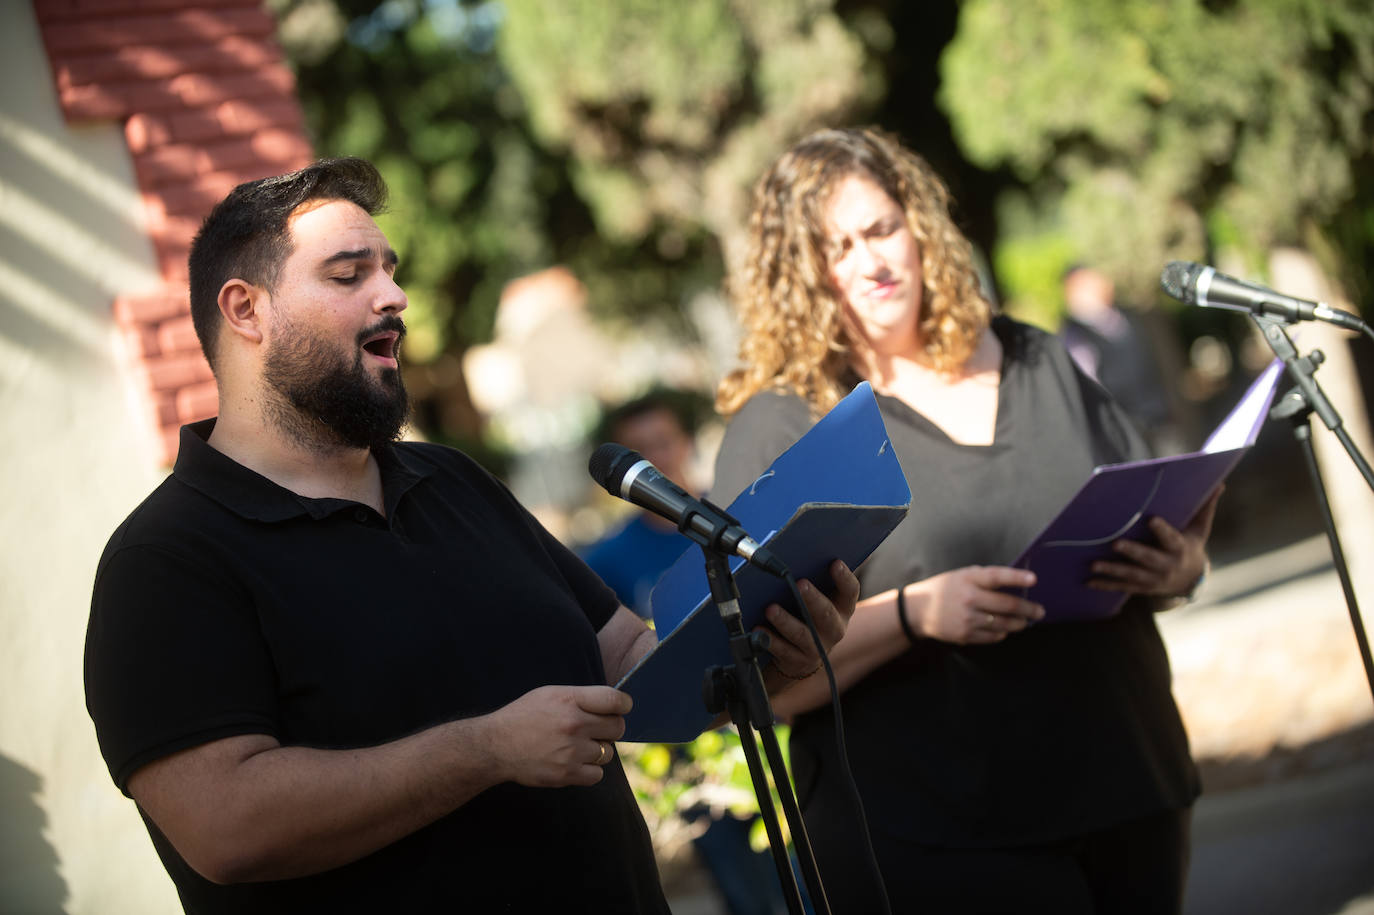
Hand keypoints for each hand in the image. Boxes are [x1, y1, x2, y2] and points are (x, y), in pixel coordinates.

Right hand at [488, 685, 630, 787]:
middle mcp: (574, 724)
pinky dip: (591, 770)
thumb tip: (615, 704)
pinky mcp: (566, 773)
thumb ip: (582, 697)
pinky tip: (576, 762)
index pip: (615, 701)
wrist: (496, 745)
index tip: (620, 709)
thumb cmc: (525, 716)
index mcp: (570, 700)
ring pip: (608, 752)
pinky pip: (598, 774)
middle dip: (611, 728)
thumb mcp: (550, 694)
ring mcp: (571, 751)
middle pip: (617, 728)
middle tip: (596, 729)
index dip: (623, 705)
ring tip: (577, 746)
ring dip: (598, 750)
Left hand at [760, 559, 859, 678]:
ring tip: (771, 609)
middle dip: (813, 598)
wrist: (801, 657)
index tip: (835, 562)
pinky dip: (770, 640)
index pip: (850, 591)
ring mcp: (817, 647)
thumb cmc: (807, 616)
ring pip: (802, 634)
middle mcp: (834, 629)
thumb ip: (812, 582)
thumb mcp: (816, 600)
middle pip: (826, 613)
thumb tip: (793, 555)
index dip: (844, 577)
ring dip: (785, 621)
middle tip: (800, 583)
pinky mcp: (799, 661)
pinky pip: (783, 651)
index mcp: (842, 608)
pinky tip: (758, 630)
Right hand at [907, 565, 1043, 644]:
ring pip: (1004, 623)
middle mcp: (969, 598)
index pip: (997, 577)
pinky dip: (1003, 632)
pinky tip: (1005, 629)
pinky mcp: (966, 634)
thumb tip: (1012, 584)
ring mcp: (968, 618)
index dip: (1017, 577)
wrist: (918, 610)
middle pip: (1007, 605)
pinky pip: (993, 636)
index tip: (1034, 579)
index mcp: (968, 579)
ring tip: (1025, 621)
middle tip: (1040, 611)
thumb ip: (983, 578)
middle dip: (1028, 609)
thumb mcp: (961, 575)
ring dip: (1019, 623)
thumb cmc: (944, 589)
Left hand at [1088, 486, 1220, 597]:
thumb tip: (1219, 483)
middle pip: (1148, 559)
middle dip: (1132, 552)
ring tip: (1094, 563)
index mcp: (1180, 548)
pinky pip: (1122, 587)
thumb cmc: (1191, 545)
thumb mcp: (1200, 529)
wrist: (1190, 580)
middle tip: (1115, 543)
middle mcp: (1167, 566)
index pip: (1172, 538)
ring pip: (1132, 575)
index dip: (1163, 530)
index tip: (1152, 519)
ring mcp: (1153, 579)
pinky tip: (1088, 581)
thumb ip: (1205, 507)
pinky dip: (1105, 584)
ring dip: (1112, 570)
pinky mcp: (1141, 587)